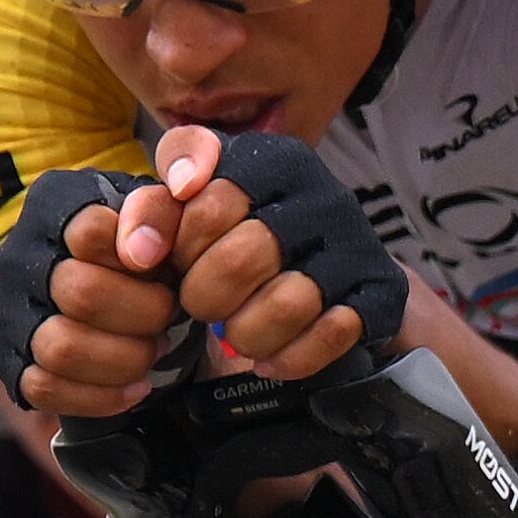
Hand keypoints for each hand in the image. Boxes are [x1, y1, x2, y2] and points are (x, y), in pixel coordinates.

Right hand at [0, 172, 190, 419]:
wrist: (134, 297)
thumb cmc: (152, 251)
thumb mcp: (166, 214)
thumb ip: (161, 210)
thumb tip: (141, 251)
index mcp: (54, 205)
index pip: (90, 234)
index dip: (139, 260)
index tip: (164, 269)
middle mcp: (21, 255)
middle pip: (80, 294)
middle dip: (143, 314)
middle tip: (168, 317)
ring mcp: (10, 312)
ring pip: (60, 348)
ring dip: (124, 358)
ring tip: (151, 350)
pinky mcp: (11, 363)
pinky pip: (45, 389)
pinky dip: (101, 396)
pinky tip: (136, 387)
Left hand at [135, 125, 410, 380]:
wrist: (332, 262)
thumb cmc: (243, 232)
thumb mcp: (194, 204)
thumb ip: (154, 208)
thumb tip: (138, 250)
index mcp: (274, 160)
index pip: (208, 201)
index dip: (179, 244)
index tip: (169, 261)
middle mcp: (321, 195)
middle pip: (243, 258)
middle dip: (205, 296)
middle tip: (200, 306)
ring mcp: (354, 245)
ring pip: (287, 305)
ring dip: (246, 334)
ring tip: (234, 336)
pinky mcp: (378, 292)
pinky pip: (330, 335)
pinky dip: (289, 357)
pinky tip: (270, 357)